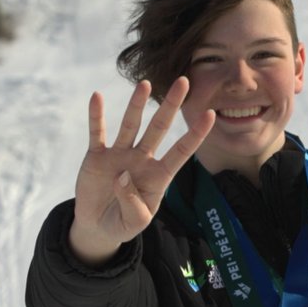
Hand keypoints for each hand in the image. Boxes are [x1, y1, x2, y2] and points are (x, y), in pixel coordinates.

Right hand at [69, 77, 213, 264]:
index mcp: (158, 176)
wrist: (97, 225)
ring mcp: (120, 155)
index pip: (181, 151)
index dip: (195, 135)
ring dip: (136, 105)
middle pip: (159, 128)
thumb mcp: (134, 222)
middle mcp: (142, 159)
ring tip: (145, 84)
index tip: (211, 114)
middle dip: (170, 106)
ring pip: (131, 125)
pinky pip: (97, 133)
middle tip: (183, 81)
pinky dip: (96, 116)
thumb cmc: (123, 223)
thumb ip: (133, 203)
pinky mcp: (97, 156)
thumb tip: (122, 176)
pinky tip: (97, 97)